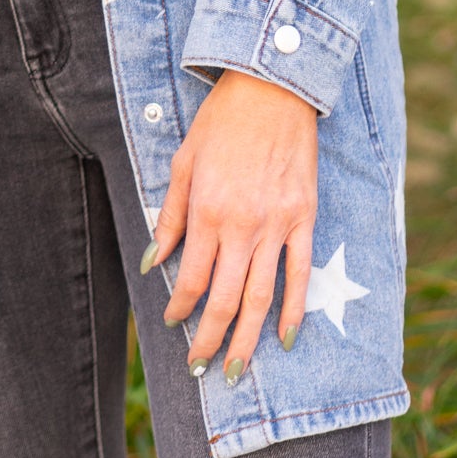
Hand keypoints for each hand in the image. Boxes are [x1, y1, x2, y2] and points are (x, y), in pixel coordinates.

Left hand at [145, 69, 317, 382]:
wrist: (272, 87)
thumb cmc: (222, 121)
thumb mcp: (184, 161)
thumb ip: (170, 216)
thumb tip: (152, 261)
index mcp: (206, 210)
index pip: (190, 278)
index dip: (180, 309)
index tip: (172, 325)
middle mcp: (241, 225)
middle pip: (223, 299)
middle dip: (209, 340)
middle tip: (200, 369)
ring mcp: (276, 224)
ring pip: (260, 297)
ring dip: (247, 339)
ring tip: (236, 370)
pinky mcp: (305, 217)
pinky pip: (300, 273)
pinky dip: (294, 309)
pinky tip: (286, 338)